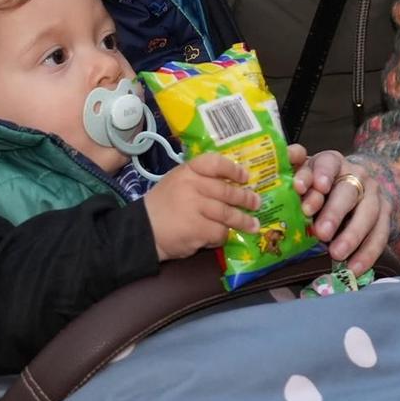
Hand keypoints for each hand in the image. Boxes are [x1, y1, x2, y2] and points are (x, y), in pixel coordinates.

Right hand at [144, 152, 258, 261]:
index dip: (233, 169)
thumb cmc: (163, 205)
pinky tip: (222, 237)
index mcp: (187, 172)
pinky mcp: (197, 228)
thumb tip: (231, 183)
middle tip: (256, 203)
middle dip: (245, 198)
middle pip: (226, 191)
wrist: (143, 231)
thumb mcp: (177, 182)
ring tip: (253, 225)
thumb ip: (200, 180)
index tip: (246, 176)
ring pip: (227, 213)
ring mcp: (194, 207)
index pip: (215, 163)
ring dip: (243, 221)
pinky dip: (223, 236)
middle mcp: (192, 186)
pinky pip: (220, 231)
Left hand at [292, 147, 390, 272]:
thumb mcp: (306, 178)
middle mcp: (357, 174)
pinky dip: (367, 254)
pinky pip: (380, 235)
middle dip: (334, 212)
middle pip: (348, 191)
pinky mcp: (385, 213)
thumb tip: (295, 183)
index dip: (322, 174)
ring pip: (368, 213)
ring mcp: (374, 194)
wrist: (354, 183)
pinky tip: (354, 269)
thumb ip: (299, 180)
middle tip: (321, 232)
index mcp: (333, 161)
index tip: (317, 188)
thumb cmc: (320, 185)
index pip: (328, 163)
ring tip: (336, 254)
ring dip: (352, 235)